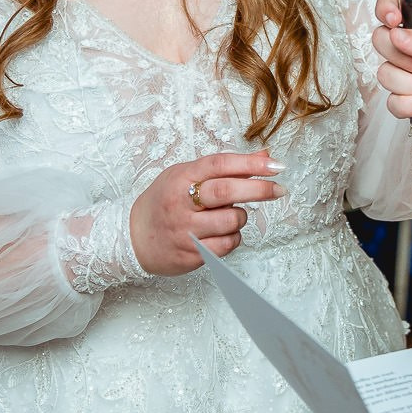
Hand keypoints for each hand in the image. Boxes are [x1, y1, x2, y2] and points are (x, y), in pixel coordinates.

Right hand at [129, 150, 283, 275]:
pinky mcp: (190, 255)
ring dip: (240, 218)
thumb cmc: (164, 201)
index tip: (276, 166)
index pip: (220, 164)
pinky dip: (233, 238)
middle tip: (279, 189)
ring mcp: (184, 231)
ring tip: (231, 215)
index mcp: (181, 177)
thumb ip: (225, 168)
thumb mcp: (187, 175)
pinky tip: (223, 234)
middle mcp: (181, 203)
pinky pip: (227, 245)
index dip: (250, 164)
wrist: (132, 237)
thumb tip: (265, 157)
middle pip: (227, 192)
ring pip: (231, 221)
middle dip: (259, 190)